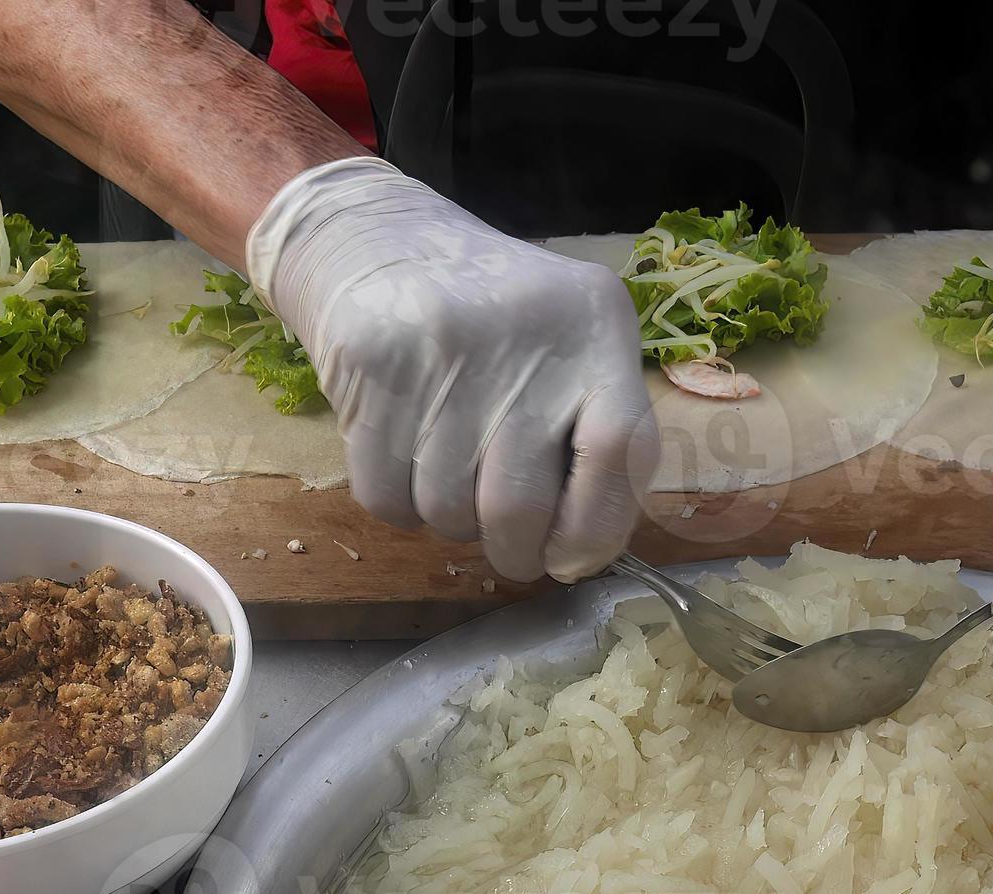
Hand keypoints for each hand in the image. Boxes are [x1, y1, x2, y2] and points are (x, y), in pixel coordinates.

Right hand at [250, 158, 658, 581]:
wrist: (374, 238)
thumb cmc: (494, 316)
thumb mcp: (570, 344)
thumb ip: (598, 438)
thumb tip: (581, 557)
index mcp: (594, 325)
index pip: (620, 450)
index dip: (598, 528)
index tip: (573, 557)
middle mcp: (524, 332)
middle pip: (519, 506)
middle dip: (515, 552)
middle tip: (511, 546)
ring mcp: (442, 349)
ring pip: (448, 513)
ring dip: (452, 521)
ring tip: (453, 470)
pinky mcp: (373, 367)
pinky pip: (388, 499)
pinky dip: (401, 504)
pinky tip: (409, 455)